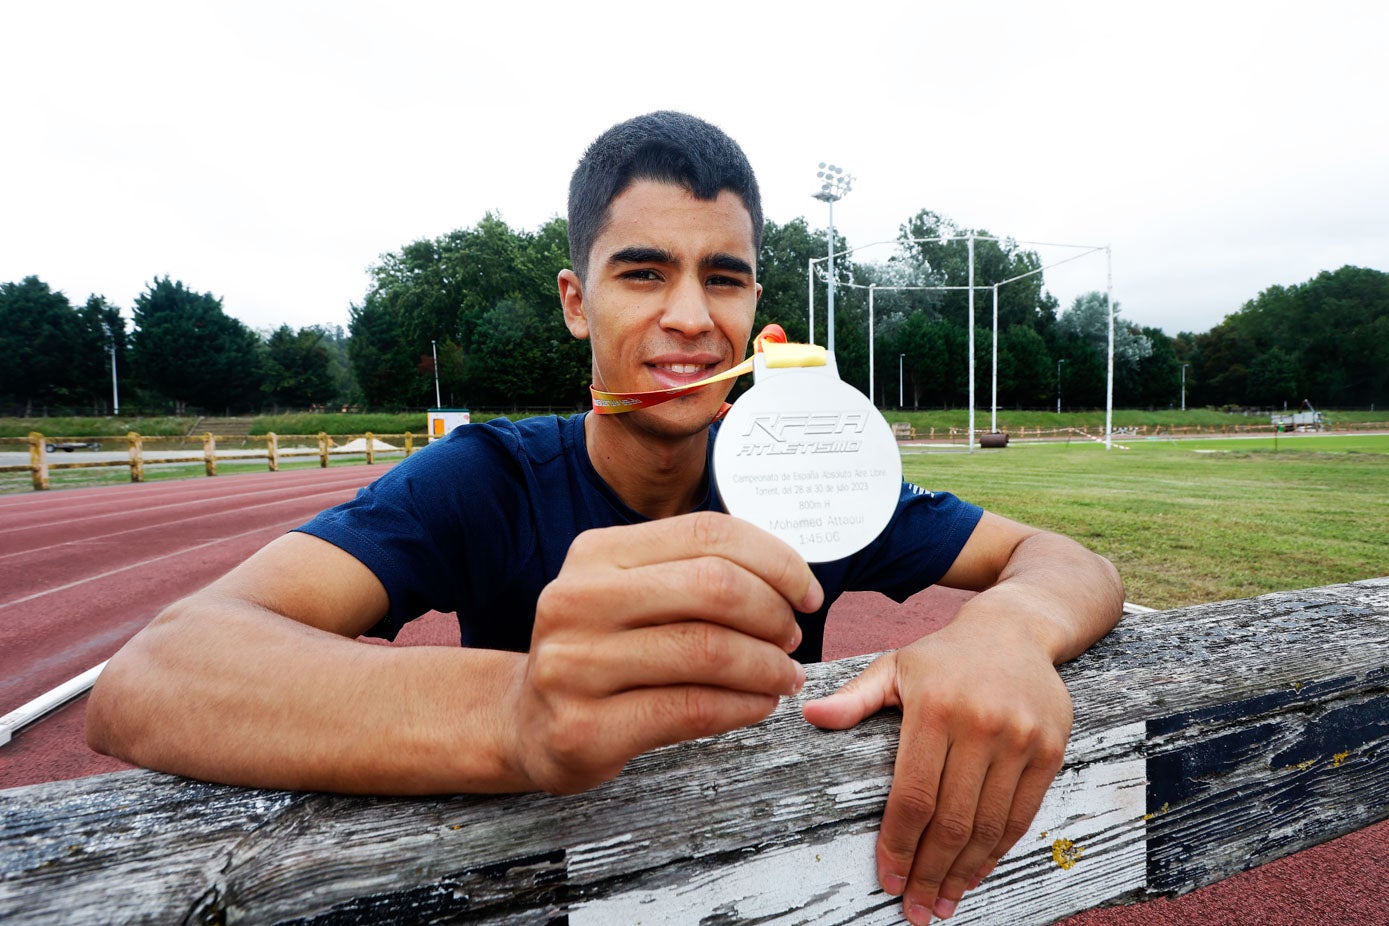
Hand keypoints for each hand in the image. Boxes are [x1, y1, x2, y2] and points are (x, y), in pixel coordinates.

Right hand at [507, 511, 822, 793]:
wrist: (526, 721)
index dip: (775, 559)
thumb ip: (691, 570)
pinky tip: (757, 704)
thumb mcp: (628, 590)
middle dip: (773, 613)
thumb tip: (789, 576)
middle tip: (791, 637)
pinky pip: (692, 710)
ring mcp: (574, 666)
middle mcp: (576, 600)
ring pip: (708, 651)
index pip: (707, 533)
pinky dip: (743, 706)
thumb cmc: (600, 651)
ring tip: (783, 676)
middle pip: (714, 587)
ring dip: (767, 666)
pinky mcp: (585, 728)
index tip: (806, 592)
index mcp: (595, 553)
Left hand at [802, 615, 1070, 923]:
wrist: (1015, 630)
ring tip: (945, 903)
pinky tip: (977, 871)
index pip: (913, 795)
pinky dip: (998, 850)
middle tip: (916, 909)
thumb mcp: (894, 666)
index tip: (888, 880)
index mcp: (935, 708)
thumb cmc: (943, 656)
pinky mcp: (1050, 749)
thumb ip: (855, 699)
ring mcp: (1020, 739)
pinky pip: (1021, 814)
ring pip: (988, 825)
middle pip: (951, 820)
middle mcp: (981, 725)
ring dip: (964, 873)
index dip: (898, 845)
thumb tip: (809, 714)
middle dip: (930, 873)